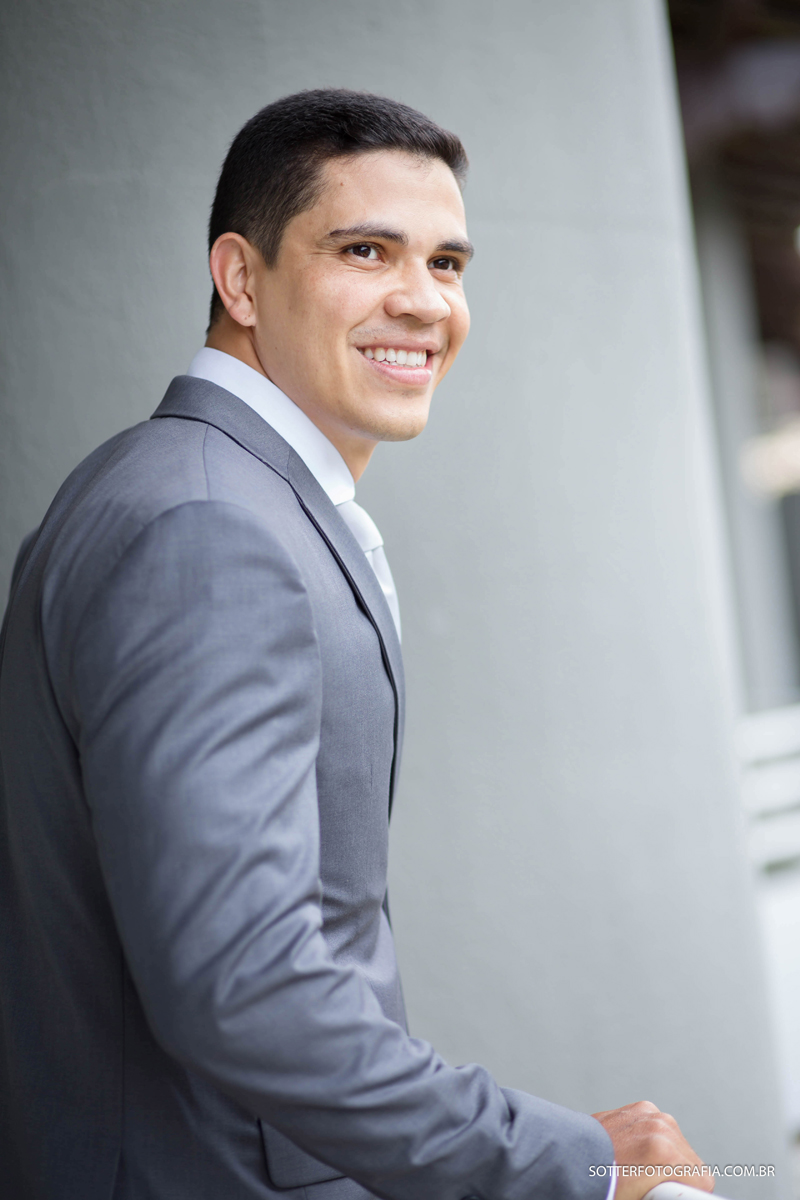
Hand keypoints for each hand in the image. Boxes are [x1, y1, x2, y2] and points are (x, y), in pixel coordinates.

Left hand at [592, 1101, 712, 1199]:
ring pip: (678, 1145)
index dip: (689, 1193)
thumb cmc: (600, 1184)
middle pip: (691, 1161)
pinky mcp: (641, 1108)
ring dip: (668, 1159)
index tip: (671, 1194)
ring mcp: (650, 1114)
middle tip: (652, 1188)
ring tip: (641, 1172)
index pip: (703, 1180)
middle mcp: (660, 1127)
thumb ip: (666, 1194)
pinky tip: (636, 1154)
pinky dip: (654, 1142)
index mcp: (663, 1152)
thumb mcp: (639, 1197)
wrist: (569, 1158)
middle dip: (677, 1177)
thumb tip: (669, 1193)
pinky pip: (661, 1130)